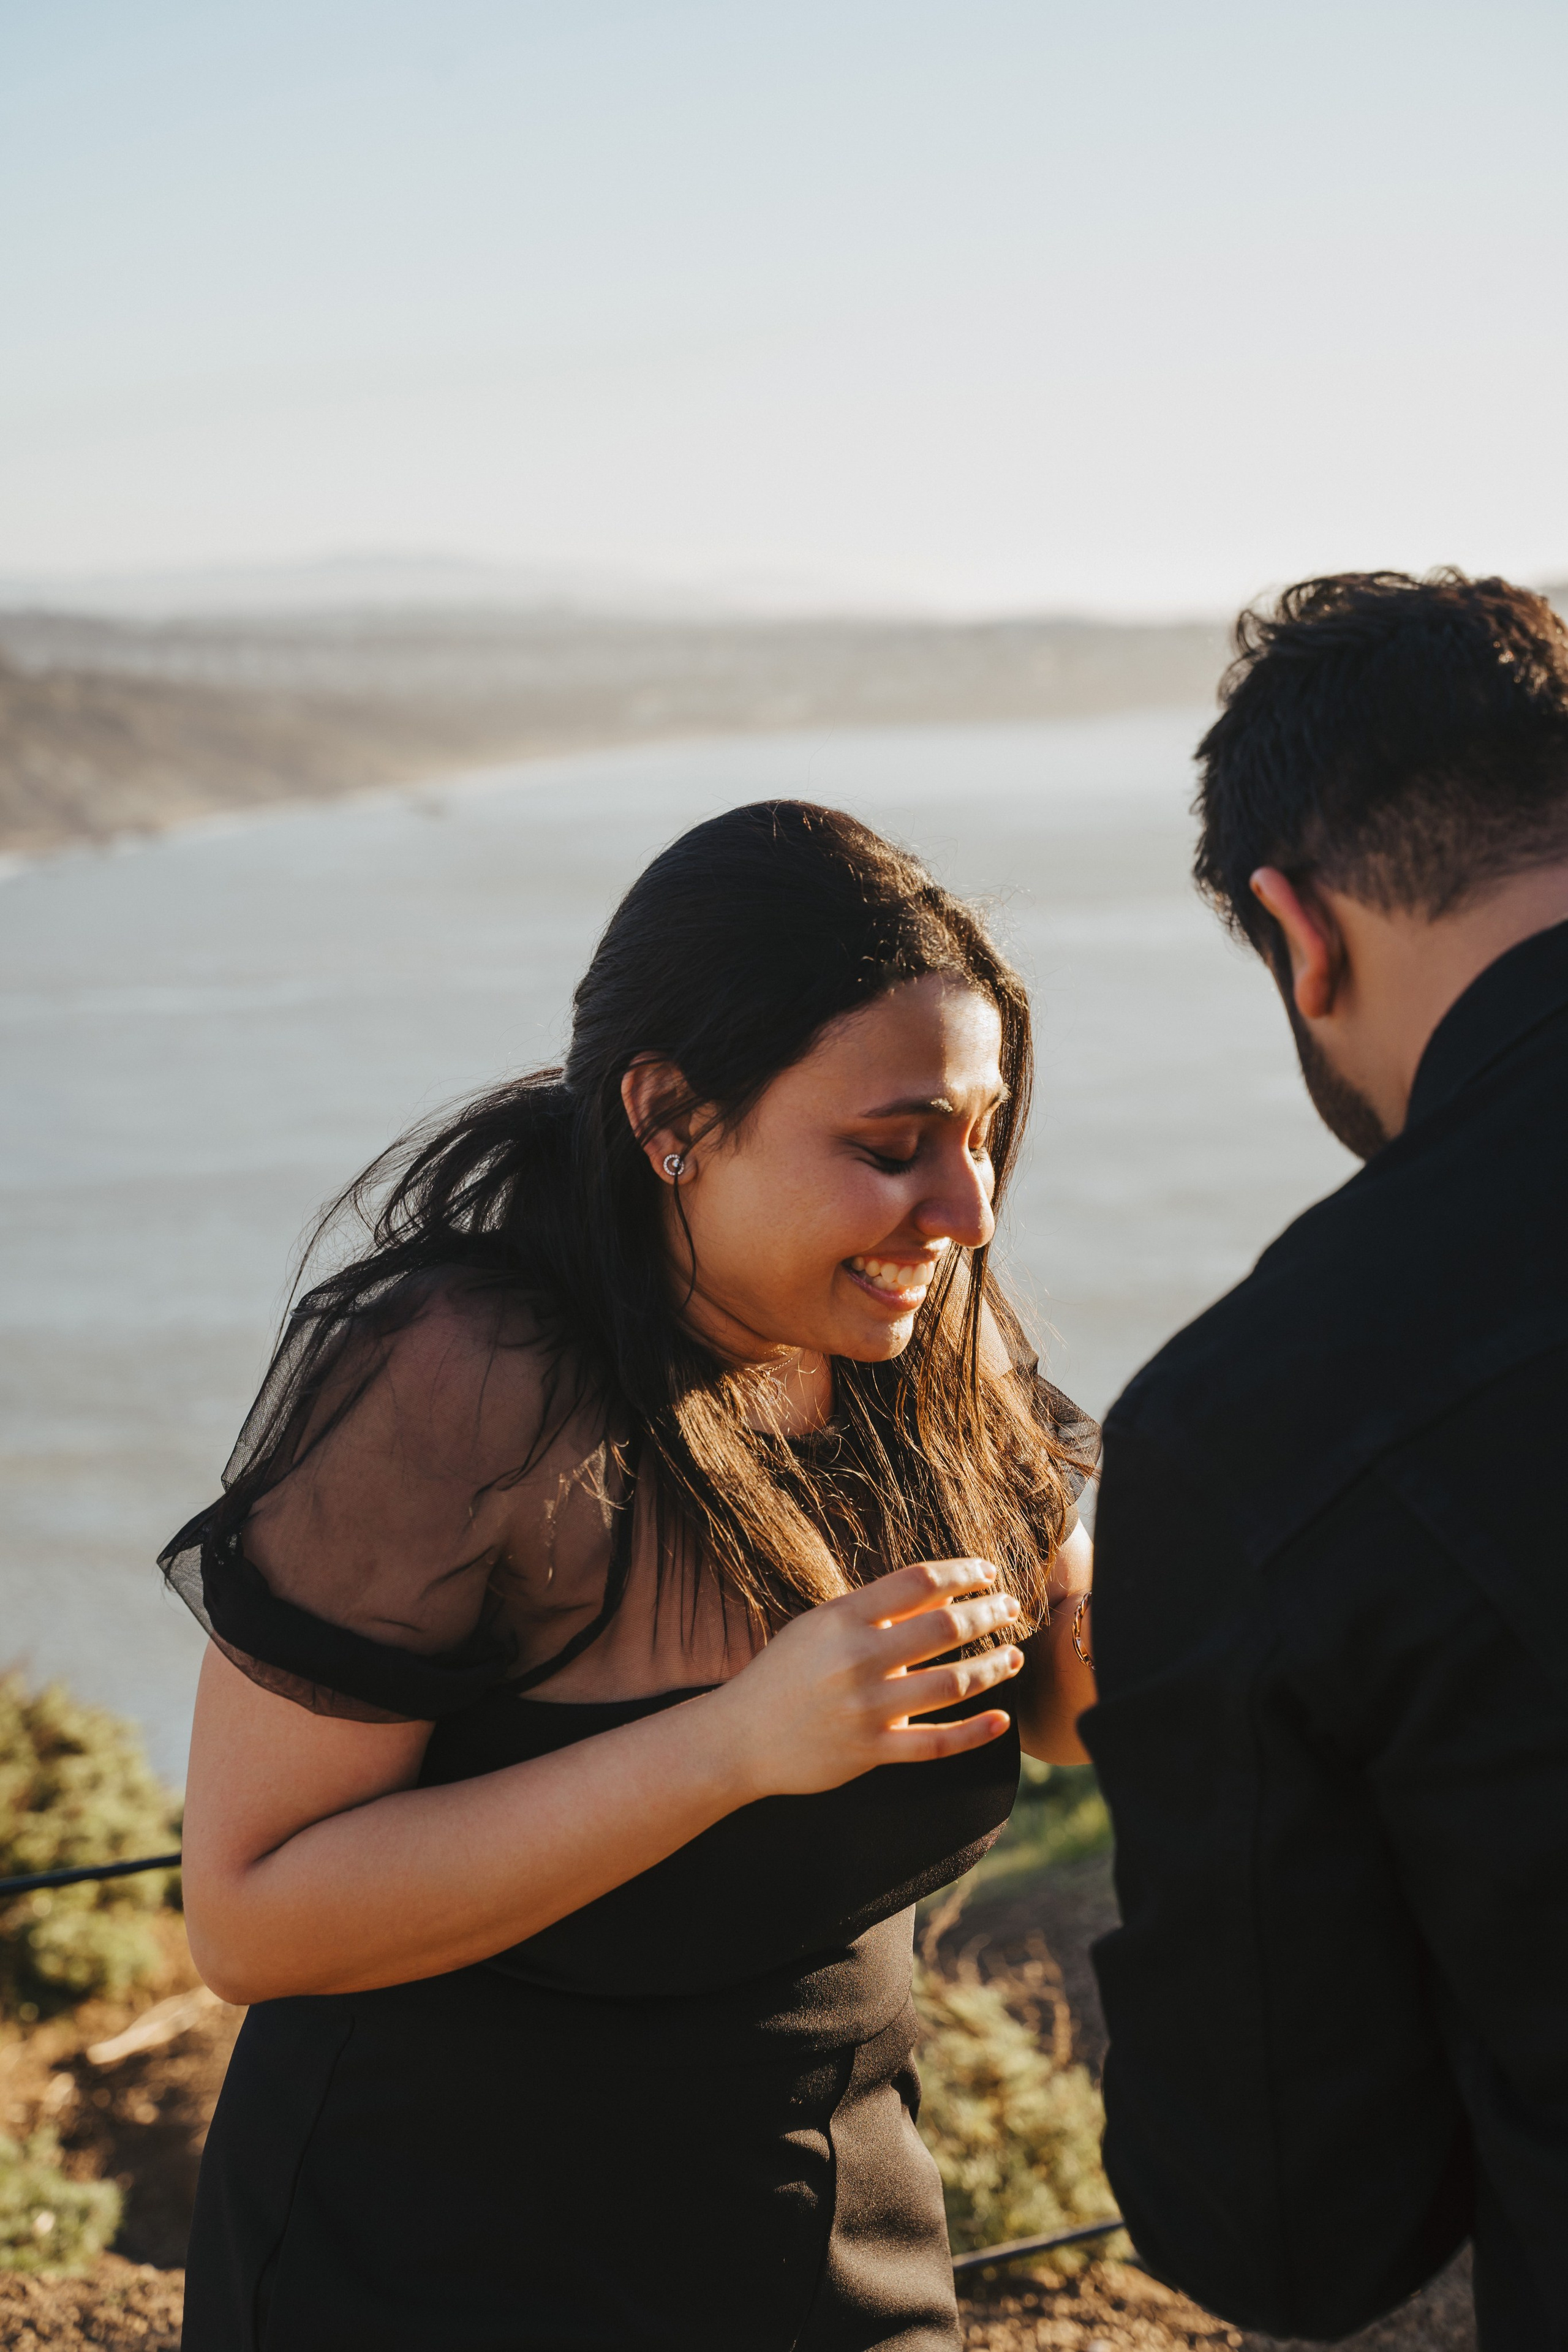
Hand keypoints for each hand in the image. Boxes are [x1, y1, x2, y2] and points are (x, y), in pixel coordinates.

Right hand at [705, 1559, 1022, 1800]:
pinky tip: (1002, 1720)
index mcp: (841, 1619)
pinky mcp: (872, 1752)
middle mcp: (857, 1660)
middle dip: (989, 1613)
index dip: (963, 1572)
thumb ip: (876, 1610)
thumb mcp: (820, 1626)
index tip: (988, 1572)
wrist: (737, 1738)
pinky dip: (976, 1733)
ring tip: (1015, 1654)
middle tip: (1012, 1607)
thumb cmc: (785, 1673)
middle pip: (945, 1627)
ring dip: (995, 1666)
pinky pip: (937, 1744)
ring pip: (952, 1683)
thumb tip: (944, 1590)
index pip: (918, 1582)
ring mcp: (867, 1709)